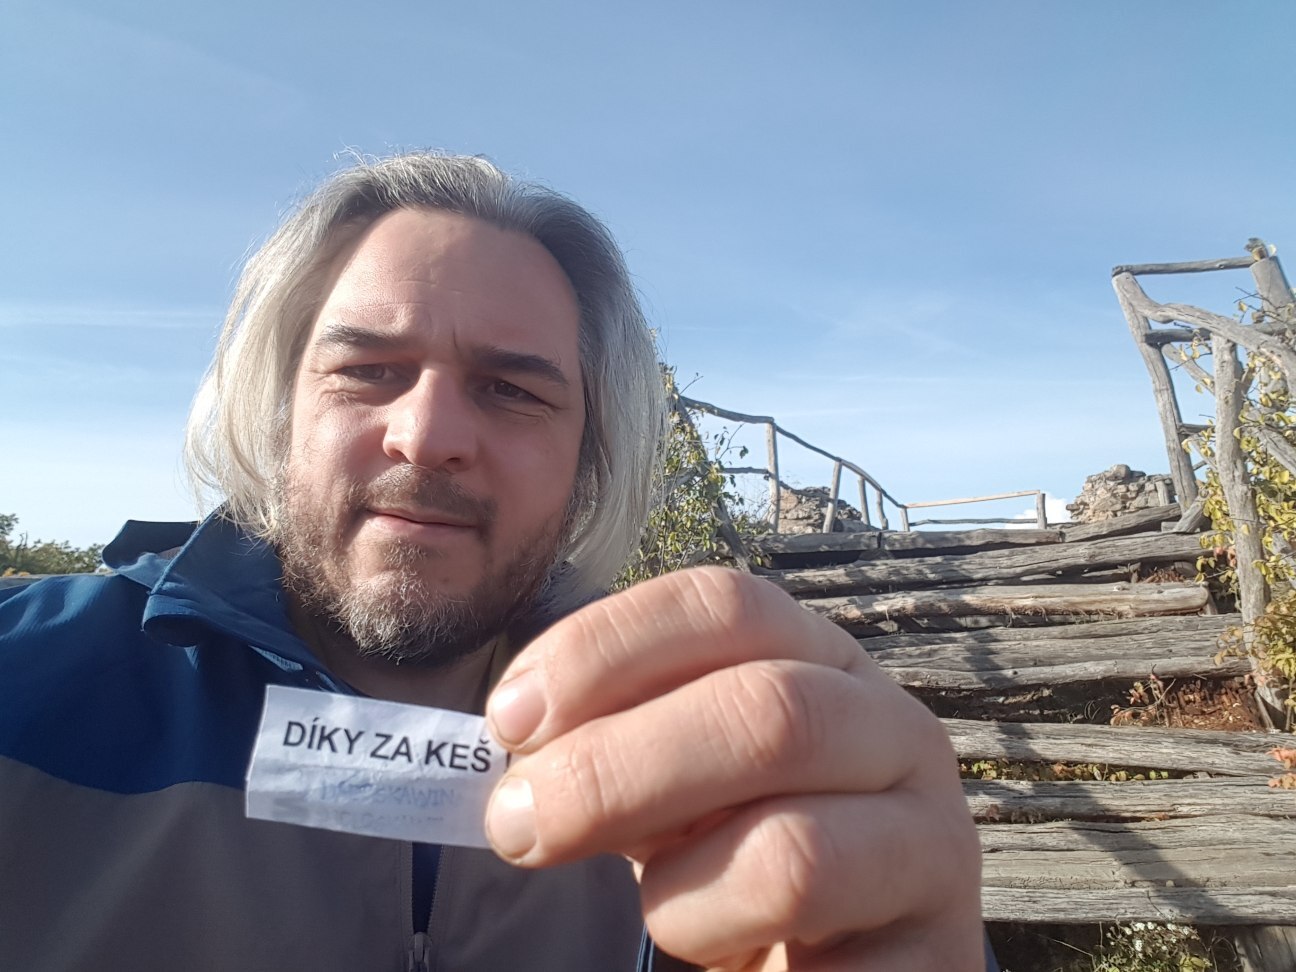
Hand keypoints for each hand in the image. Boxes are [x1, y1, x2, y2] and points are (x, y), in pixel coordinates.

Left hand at [483, 567, 982, 970]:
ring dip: (676, 895)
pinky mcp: (936, 956)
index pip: (723, 606)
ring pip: (793, 855)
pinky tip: (720, 959)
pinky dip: (726, 960)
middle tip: (517, 826)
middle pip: (765, 711)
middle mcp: (895, 730)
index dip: (603, 649)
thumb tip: (520, 734)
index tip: (509, 720)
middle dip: (613, 769)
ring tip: (658, 913)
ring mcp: (933, 844)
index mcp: (823, 659)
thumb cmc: (735, 844)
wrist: (845, 954)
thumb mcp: (672, 771)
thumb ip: (611, 737)